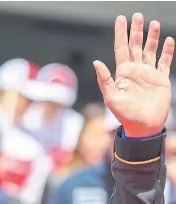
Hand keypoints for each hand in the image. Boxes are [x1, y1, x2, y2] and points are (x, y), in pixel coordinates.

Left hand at [94, 13, 174, 137]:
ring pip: (150, 50)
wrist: (143, 126)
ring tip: (154, 24)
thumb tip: (96, 62)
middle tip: (137, 16)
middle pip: (136, 46)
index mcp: (123, 73)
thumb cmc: (125, 115)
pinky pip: (164, 62)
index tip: (120, 20)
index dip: (120, 34)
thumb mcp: (111, 98)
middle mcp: (135, 71)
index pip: (121, 49)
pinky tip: (168, 40)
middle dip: (136, 31)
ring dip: (152, 37)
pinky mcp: (160, 79)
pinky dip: (167, 51)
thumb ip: (104, 80)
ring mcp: (148, 74)